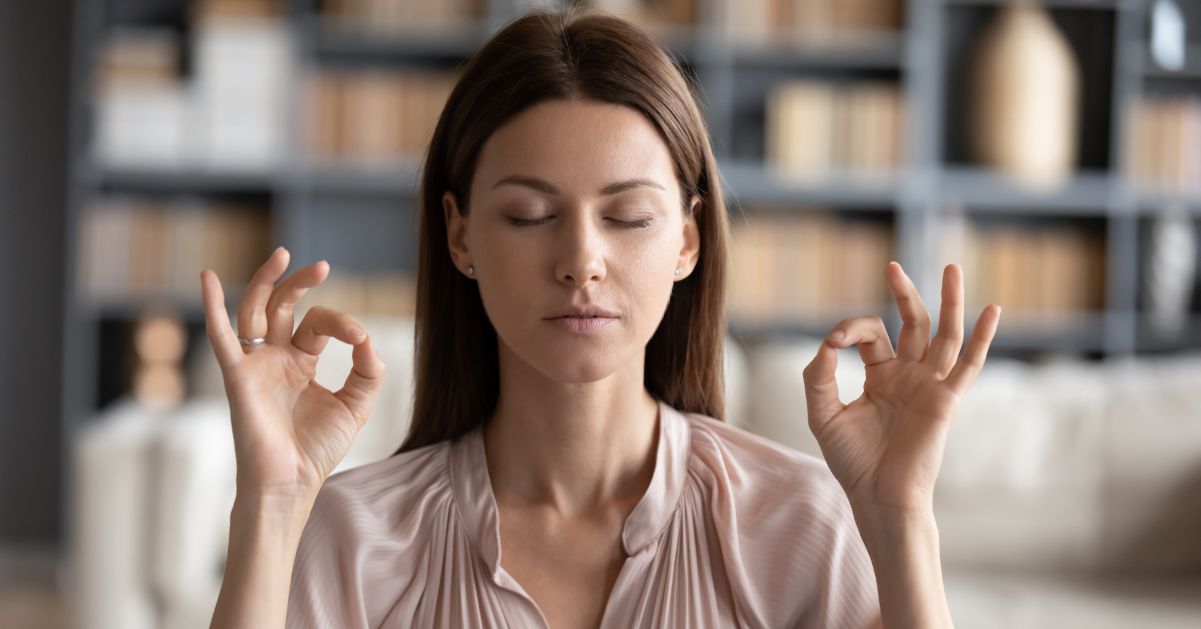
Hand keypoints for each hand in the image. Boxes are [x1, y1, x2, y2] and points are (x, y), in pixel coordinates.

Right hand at [200, 247, 386, 500]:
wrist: (292, 483)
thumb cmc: (317, 449)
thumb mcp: (355, 405)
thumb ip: (367, 371)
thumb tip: (368, 339)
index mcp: (301, 363)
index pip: (319, 325)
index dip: (342, 324)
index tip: (361, 341)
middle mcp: (275, 358)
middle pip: (283, 307)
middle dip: (300, 283)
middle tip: (321, 265)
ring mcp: (255, 365)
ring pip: (255, 311)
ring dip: (266, 281)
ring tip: (283, 254)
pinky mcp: (238, 376)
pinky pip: (220, 336)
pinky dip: (212, 306)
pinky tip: (206, 277)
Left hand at [802, 262, 1000, 514]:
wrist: (878, 497)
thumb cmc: (852, 461)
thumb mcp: (823, 414)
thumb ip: (818, 377)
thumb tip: (828, 343)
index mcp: (880, 376)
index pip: (869, 335)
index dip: (849, 330)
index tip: (833, 343)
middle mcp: (908, 375)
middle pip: (912, 323)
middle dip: (904, 294)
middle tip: (891, 266)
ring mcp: (929, 386)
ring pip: (944, 334)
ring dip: (949, 301)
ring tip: (952, 267)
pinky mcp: (945, 401)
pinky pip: (968, 364)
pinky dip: (982, 337)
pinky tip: (992, 310)